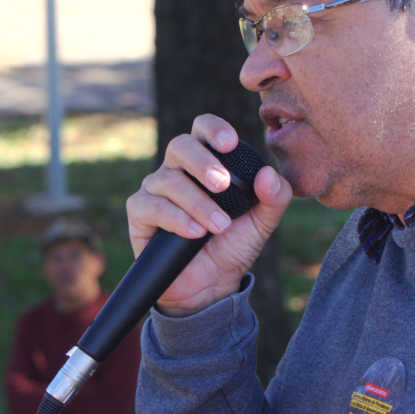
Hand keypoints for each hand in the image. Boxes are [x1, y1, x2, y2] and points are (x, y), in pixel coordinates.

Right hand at [127, 115, 290, 317]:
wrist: (211, 285)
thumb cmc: (232, 245)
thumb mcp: (262, 223)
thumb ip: (274, 198)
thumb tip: (269, 174)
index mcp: (205, 162)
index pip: (202, 129)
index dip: (213, 129)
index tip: (230, 144)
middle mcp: (177, 170)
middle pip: (180, 146)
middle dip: (203, 163)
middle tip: (223, 184)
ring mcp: (155, 190)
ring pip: (168, 180)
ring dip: (197, 203)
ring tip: (218, 225)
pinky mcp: (140, 213)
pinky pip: (152, 206)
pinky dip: (176, 218)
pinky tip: (195, 233)